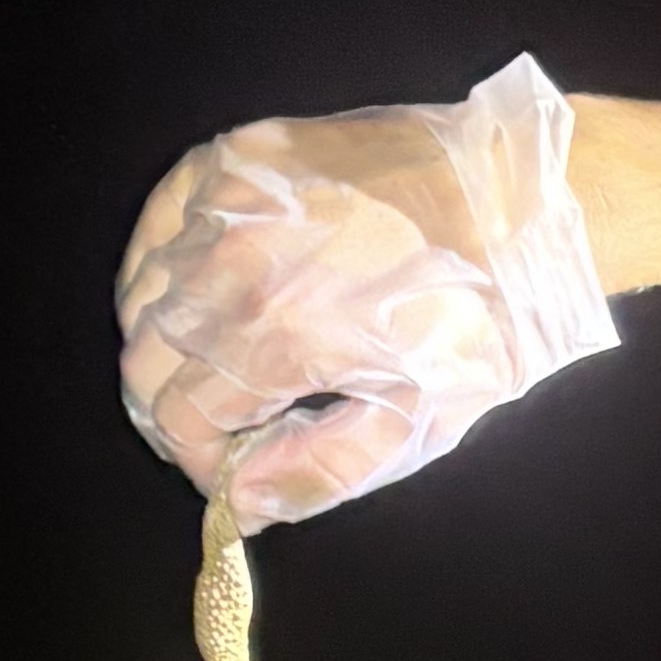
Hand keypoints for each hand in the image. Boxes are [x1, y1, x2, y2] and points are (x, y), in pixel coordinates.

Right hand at [114, 54, 615, 522]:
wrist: (520, 203)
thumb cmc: (480, 316)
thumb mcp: (417, 420)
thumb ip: (317, 472)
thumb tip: (239, 505)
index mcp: (275, 337)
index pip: (179, 419)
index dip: (198, 461)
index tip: (231, 472)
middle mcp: (233, 264)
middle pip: (142, 360)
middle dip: (173, 410)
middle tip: (224, 426)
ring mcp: (228, 199)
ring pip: (140, 294)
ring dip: (165, 343)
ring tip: (223, 364)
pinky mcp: (237, 155)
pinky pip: (160, 222)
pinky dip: (164, 265)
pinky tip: (209, 292)